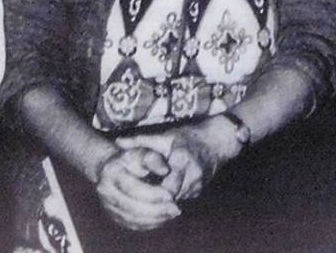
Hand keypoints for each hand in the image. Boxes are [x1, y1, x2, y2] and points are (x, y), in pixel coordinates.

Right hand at [93, 146, 181, 230]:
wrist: (111, 167)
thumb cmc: (131, 158)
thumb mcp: (141, 151)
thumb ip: (154, 158)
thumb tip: (165, 170)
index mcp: (111, 172)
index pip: (132, 188)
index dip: (153, 194)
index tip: (170, 195)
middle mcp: (105, 191)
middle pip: (132, 207)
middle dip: (156, 210)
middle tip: (175, 209)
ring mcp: (108, 205)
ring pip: (132, 219)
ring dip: (155, 219)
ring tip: (172, 213)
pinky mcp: (114, 216)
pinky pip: (132, 224)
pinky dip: (149, 223)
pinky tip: (163, 218)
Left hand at [118, 118, 239, 201]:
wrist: (217, 143)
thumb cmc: (188, 137)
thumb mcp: (164, 136)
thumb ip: (141, 141)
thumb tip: (118, 143)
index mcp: (182, 160)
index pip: (165, 185)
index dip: (150, 189)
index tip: (136, 188)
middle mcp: (192, 175)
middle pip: (168, 196)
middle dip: (154, 196)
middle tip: (135, 196)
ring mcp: (197, 186)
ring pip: (174, 200)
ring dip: (161, 199)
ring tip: (144, 195)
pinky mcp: (198, 192)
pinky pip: (180, 199)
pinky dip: (169, 197)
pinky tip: (158, 194)